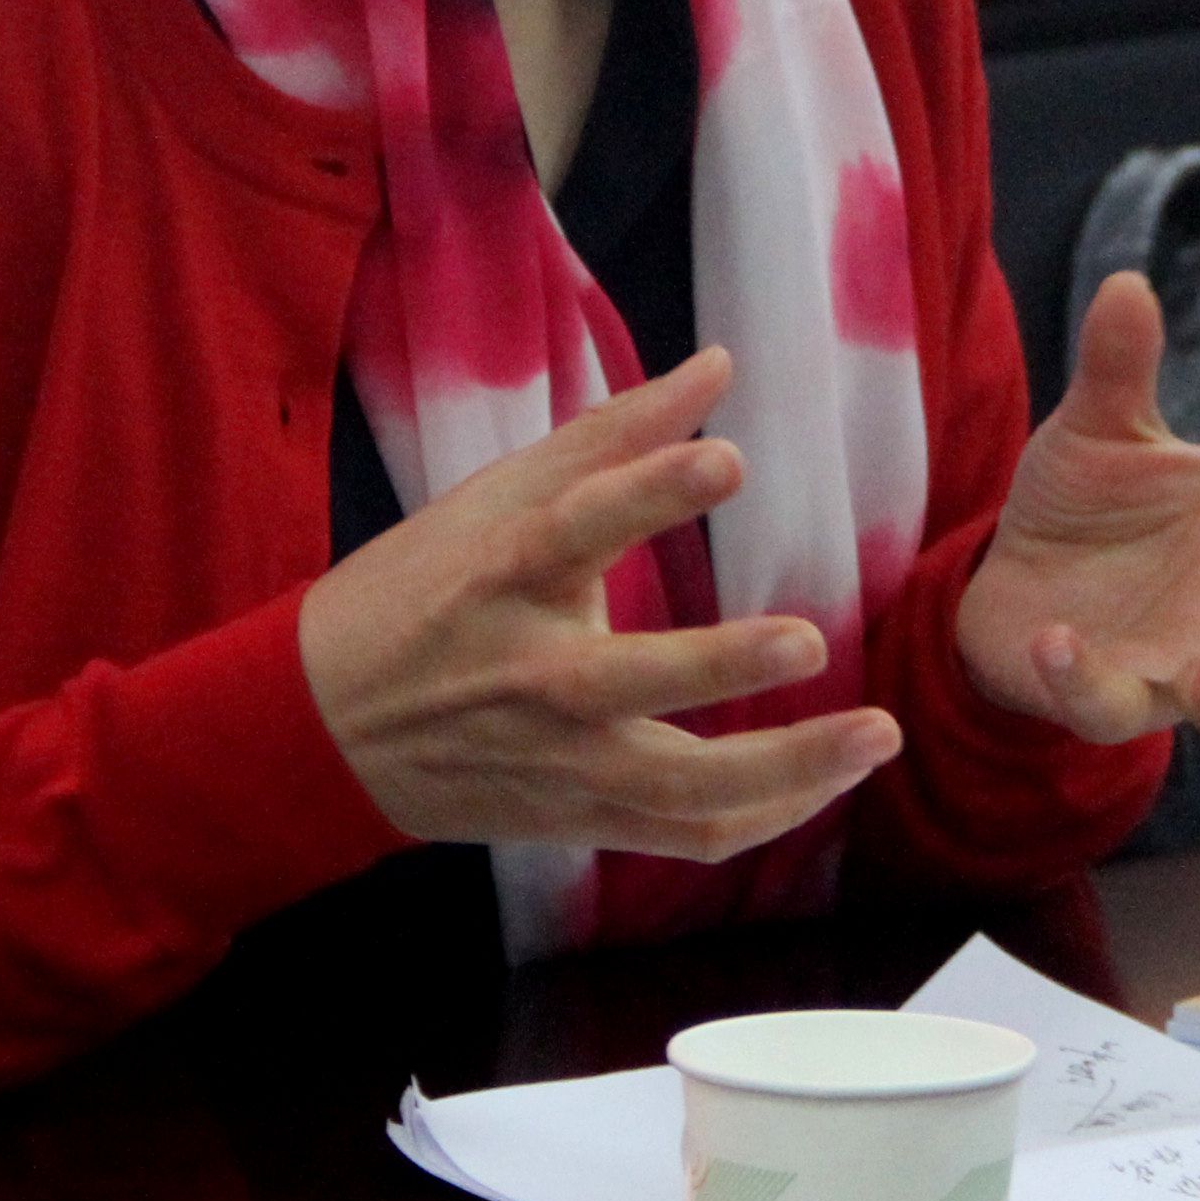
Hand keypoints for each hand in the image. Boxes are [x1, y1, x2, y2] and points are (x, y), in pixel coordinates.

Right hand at [299, 351, 902, 856]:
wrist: (323, 726)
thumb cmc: (423, 591)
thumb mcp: (496, 498)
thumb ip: (615, 434)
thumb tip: (722, 366)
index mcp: (504, 573)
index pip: (576, 524)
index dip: (649, 489)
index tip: (727, 459)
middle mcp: (531, 672)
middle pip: (631, 681)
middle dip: (723, 665)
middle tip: (809, 641)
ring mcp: (556, 757)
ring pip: (678, 785)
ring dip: (786, 770)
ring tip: (876, 737)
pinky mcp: (574, 817)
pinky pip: (681, 834)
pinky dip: (762, 818)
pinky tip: (826, 785)